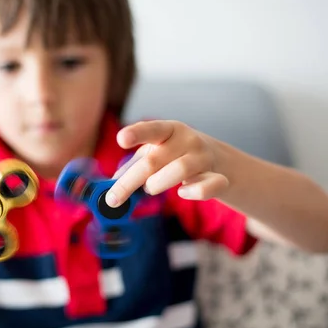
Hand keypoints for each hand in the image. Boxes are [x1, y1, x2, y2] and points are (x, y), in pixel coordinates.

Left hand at [106, 120, 228, 206]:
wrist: (218, 160)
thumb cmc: (176, 155)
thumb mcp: (156, 153)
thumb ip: (133, 166)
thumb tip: (109, 187)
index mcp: (169, 130)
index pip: (152, 129)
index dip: (137, 133)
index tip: (121, 139)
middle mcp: (188, 140)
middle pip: (154, 160)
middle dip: (129, 181)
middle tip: (113, 198)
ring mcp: (204, 158)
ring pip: (179, 170)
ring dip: (157, 184)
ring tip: (150, 188)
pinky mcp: (218, 178)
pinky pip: (207, 187)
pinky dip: (194, 192)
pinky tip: (183, 192)